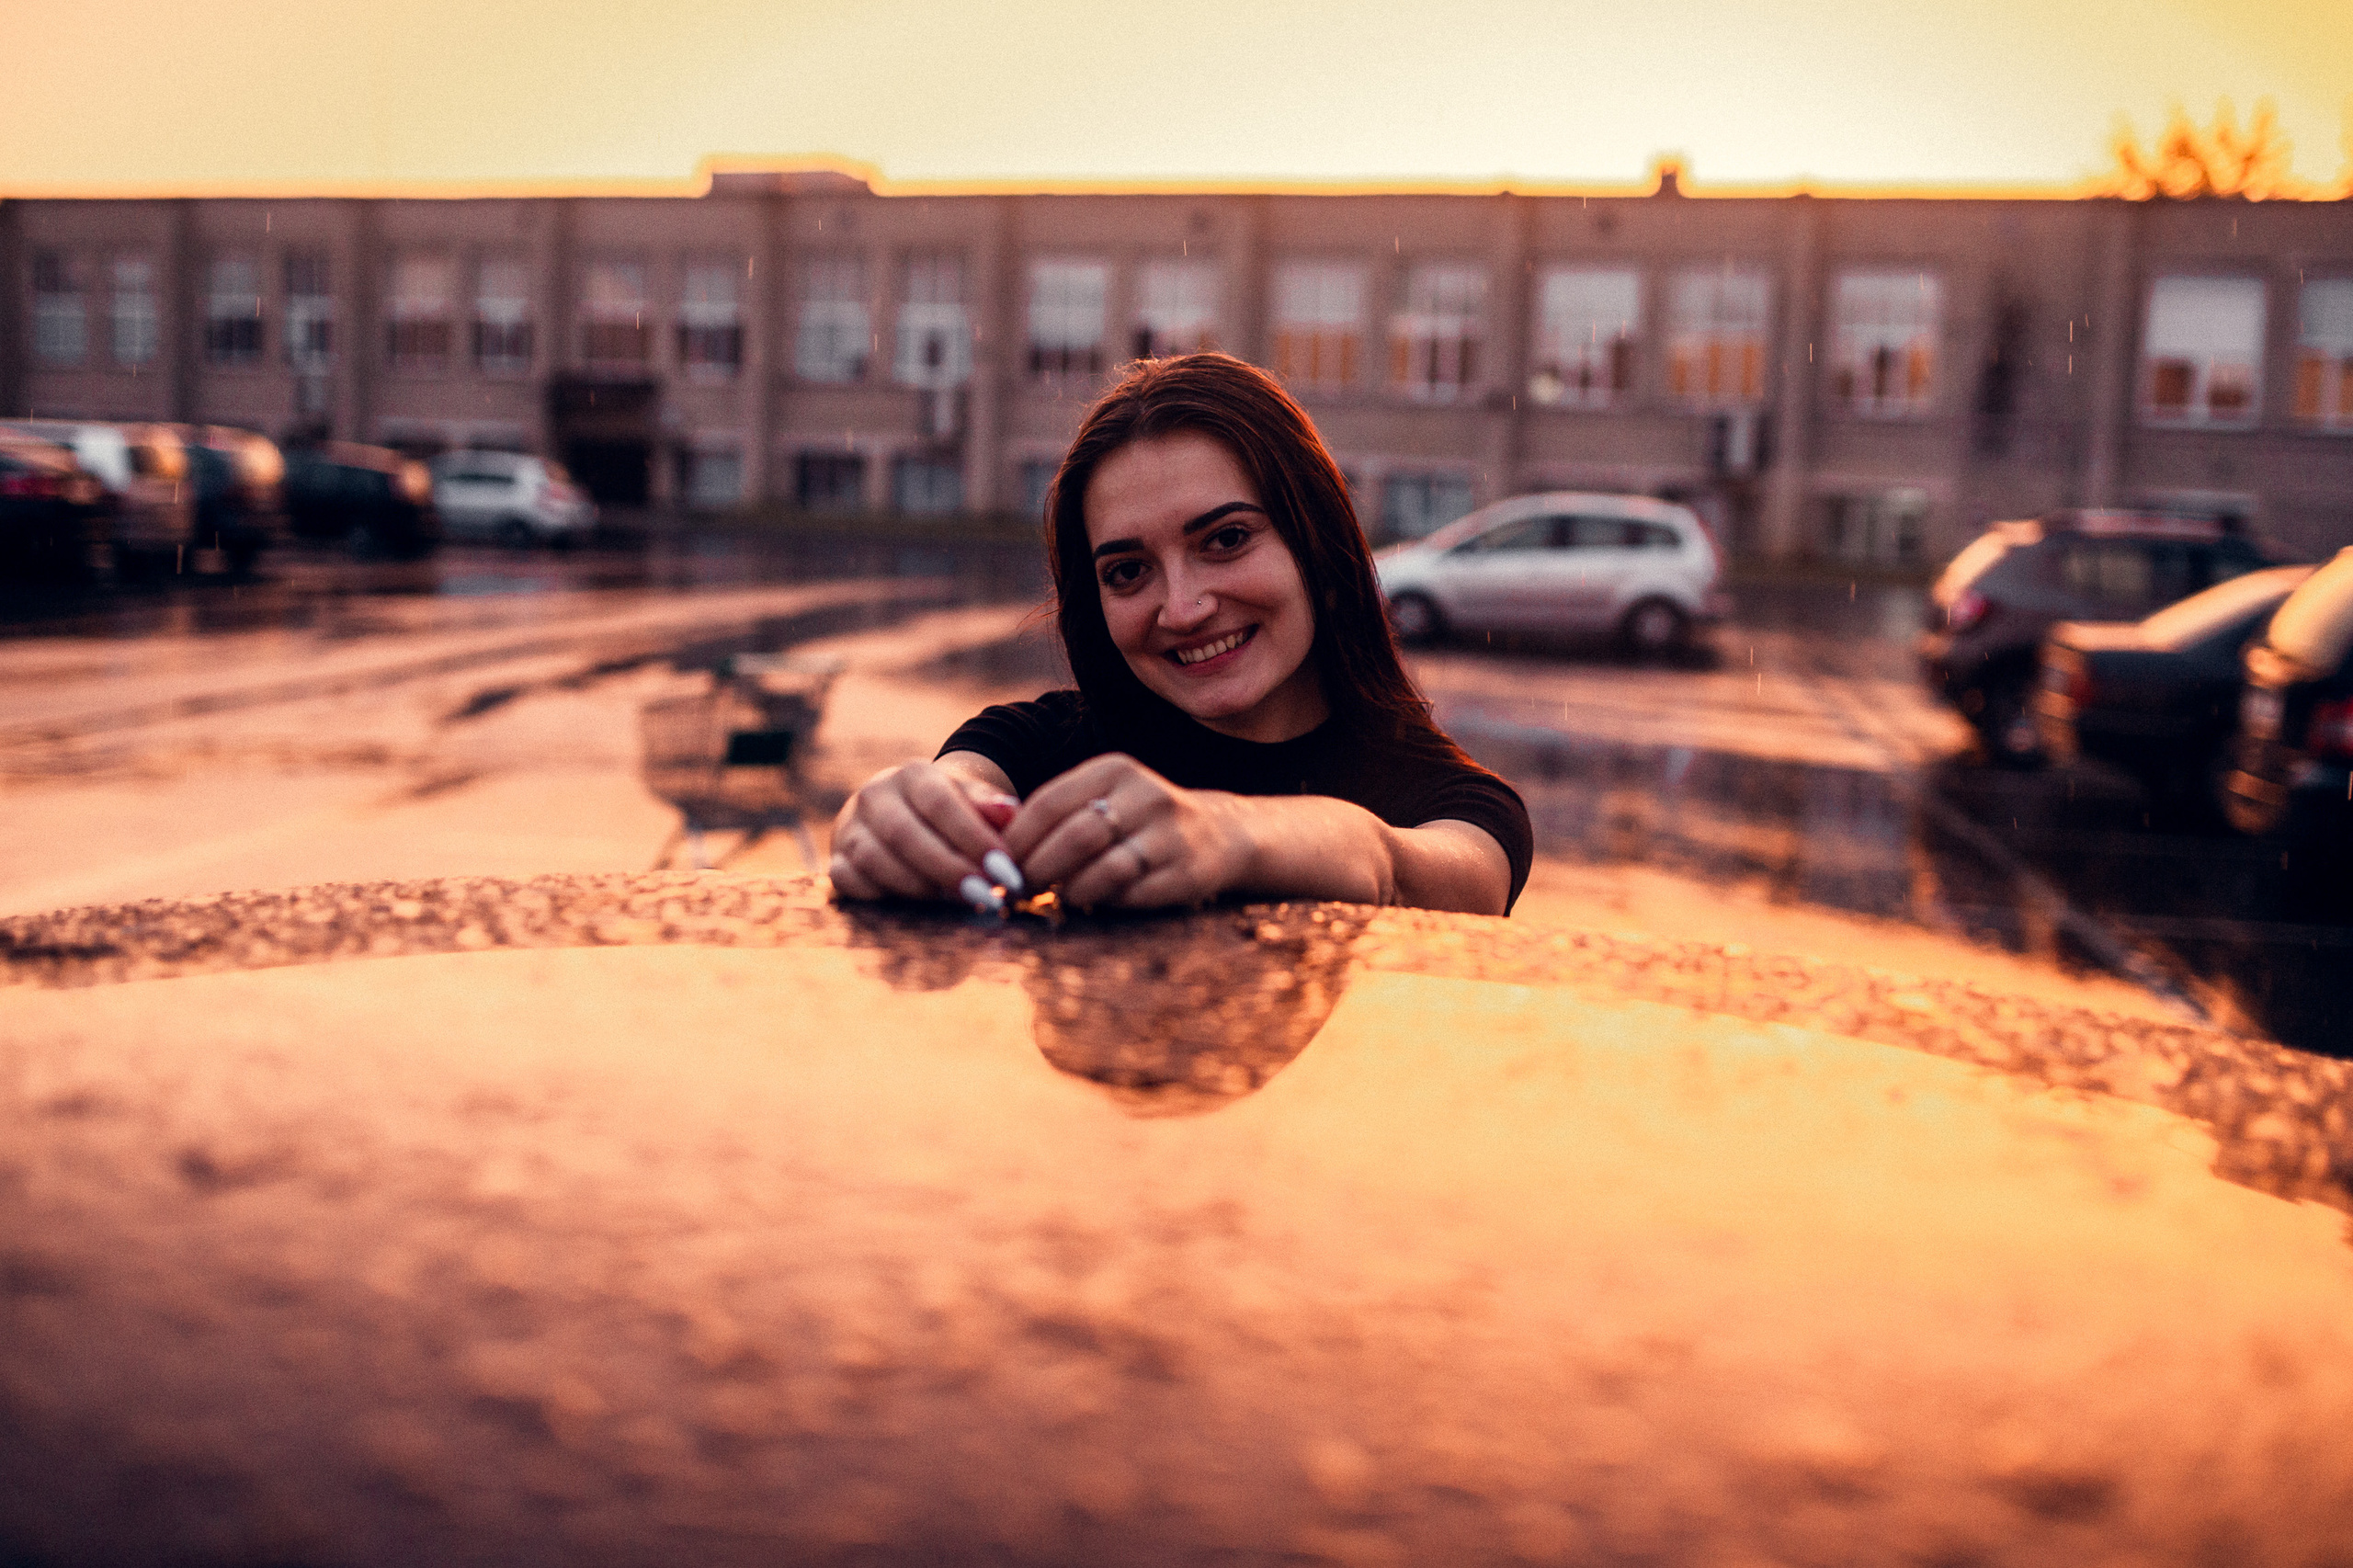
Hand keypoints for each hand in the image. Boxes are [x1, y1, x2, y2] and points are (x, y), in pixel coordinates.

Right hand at [829, 760, 1020, 903]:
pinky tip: (916, 908)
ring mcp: (850, 828)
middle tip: (983, 895)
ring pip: (875, 860)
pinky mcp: (836, 859)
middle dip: (948, 869)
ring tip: (956, 902)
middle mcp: (875, 796)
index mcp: (913, 775)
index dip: (973, 838)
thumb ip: (989, 805)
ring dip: (919, 887)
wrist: (903, 811)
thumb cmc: (947, 810)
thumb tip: (1010, 812)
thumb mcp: (969, 799)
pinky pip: (850, 881)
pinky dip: (881, 897)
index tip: (1004, 867)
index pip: (940, 803)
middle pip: (904, 834)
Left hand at [1004, 754, 1248, 910]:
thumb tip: (994, 846)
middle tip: (1018, 888)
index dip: (1016, 840)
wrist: (1219, 835)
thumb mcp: (1104, 798)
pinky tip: (1094, 902)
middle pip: (1074, 837)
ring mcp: (1171, 834)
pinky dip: (1104, 903)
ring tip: (1056, 895)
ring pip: (1103, 870)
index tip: (996, 864)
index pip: (1049, 803)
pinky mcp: (1188, 873)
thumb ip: (1057, 814)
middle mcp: (1146, 795)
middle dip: (1037, 869)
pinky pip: (1133, 895)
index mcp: (1115, 769)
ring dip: (1070, 889)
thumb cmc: (1139, 820)